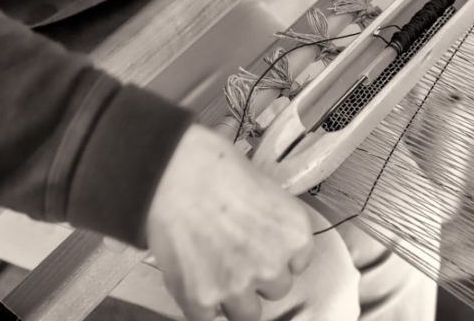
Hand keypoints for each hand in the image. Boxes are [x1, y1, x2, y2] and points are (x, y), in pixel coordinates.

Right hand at [147, 124, 313, 320]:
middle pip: (276, 289)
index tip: (263, 249)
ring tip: (214, 270)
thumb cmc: (214, 167)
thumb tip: (264, 237)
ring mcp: (238, 285)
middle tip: (236, 257)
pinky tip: (193, 277)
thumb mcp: (264, 188)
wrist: (174, 173)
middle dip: (258, 276)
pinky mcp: (203, 299)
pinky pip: (207, 316)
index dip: (277, 256)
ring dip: (234, 297)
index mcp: (295, 234)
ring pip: (248, 313)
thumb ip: (272, 224)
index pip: (298, 264)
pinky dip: (200, 303)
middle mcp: (273, 264)